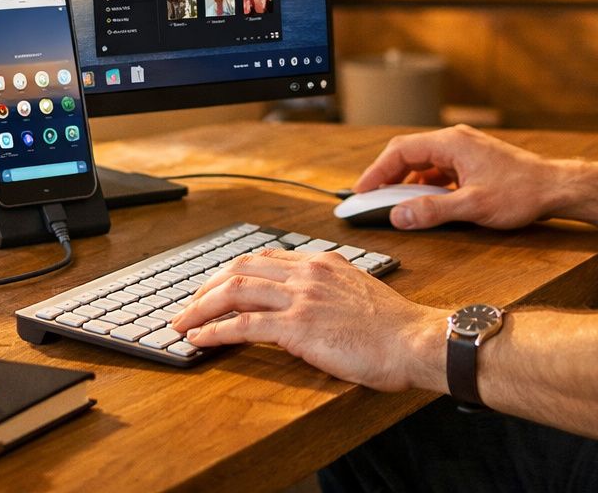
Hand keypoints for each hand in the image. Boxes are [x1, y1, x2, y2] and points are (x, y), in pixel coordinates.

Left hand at [169, 249, 442, 391]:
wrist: (416, 341)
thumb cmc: (395, 328)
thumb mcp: (358, 294)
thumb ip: (328, 293)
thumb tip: (303, 309)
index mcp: (322, 262)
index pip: (264, 257)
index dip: (232, 272)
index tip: (215, 286)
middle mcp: (308, 272)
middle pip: (240, 267)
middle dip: (206, 285)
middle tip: (188, 304)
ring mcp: (301, 297)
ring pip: (235, 290)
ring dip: (200, 306)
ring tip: (181, 322)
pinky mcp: (298, 327)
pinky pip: (244, 324)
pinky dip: (215, 330)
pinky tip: (199, 339)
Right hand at [355, 124, 569, 229]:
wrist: (555, 188)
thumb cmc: (521, 192)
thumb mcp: (473, 206)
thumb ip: (433, 210)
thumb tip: (399, 215)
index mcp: (451, 144)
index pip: (401, 151)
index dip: (376, 171)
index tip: (360, 190)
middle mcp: (455, 142)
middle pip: (408, 154)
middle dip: (386, 176)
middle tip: (368, 199)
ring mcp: (464, 151)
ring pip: (423, 163)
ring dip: (405, 182)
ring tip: (390, 203)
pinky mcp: (472, 163)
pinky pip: (438, 171)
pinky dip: (423, 185)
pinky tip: (422, 202)